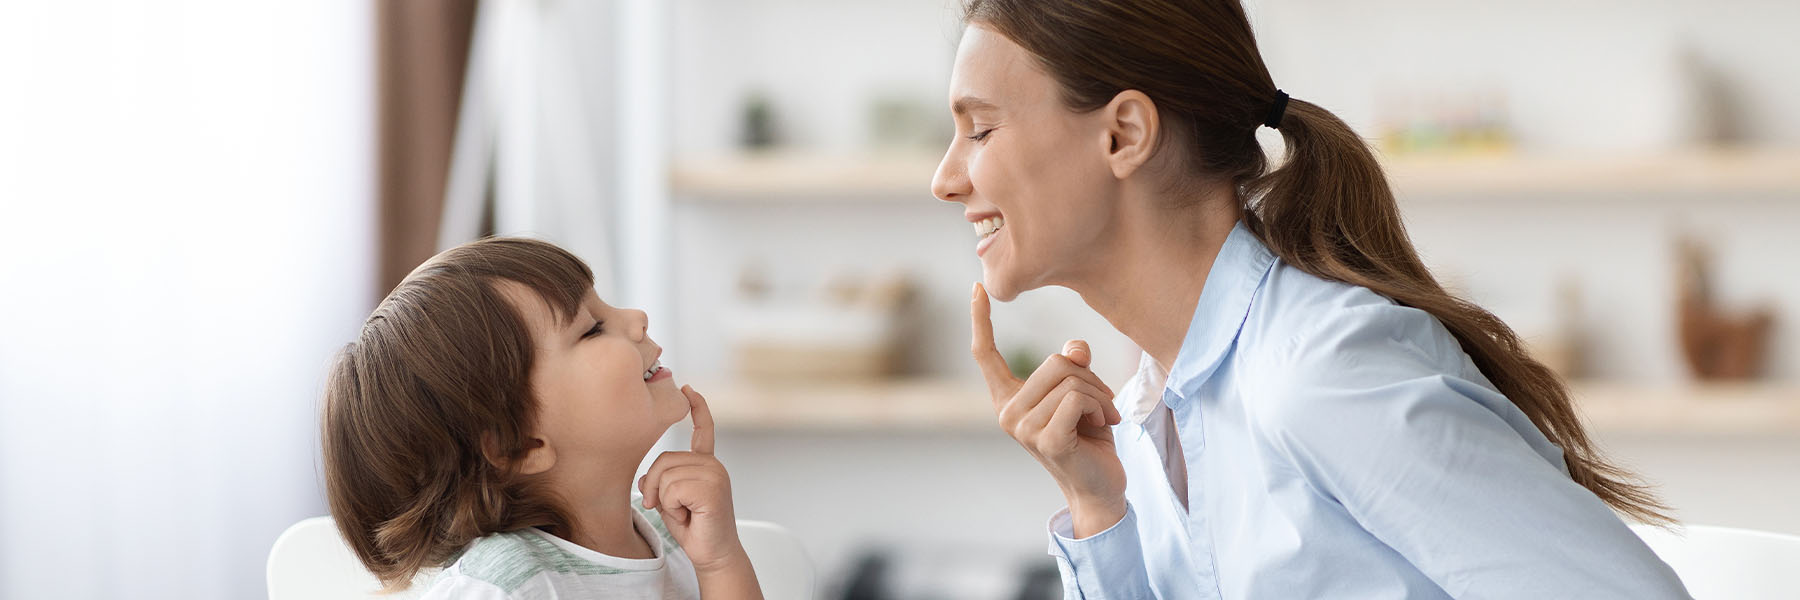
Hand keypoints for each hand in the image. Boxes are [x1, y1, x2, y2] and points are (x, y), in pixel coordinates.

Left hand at [639, 385, 747, 573]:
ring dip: (665, 500)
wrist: (713, 554)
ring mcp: (715, 474)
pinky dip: (673, 507)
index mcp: (706, 464)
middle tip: (668, 508)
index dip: (697, 408)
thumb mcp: (669, 500)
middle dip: (655, 487)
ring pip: (666, 476)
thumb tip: (645, 478)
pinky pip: (673, 489)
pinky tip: (689, 516)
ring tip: (684, 513)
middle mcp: (713, 464)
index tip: (688, 389)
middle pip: (664, 460)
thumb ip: (659, 482)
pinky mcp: (712, 488)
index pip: (703, 430)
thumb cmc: (694, 528)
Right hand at [970, 282, 1127, 536]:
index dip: (980, 320)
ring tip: (1102, 417)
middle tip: (1101, 402)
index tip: (976, 287)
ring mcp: (1023, 428)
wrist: (1100, 487)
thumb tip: (1074, 349)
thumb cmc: (1088, 437)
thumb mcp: (1081, 392)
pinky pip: (1077, 398)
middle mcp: (1007, 412)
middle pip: (1053, 362)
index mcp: (1008, 398)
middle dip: (1088, 377)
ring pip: (1069, 380)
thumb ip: (1073, 366)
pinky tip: (1104, 426)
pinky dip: (1100, 407)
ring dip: (1099, 395)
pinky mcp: (1044, 440)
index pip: (985, 354)